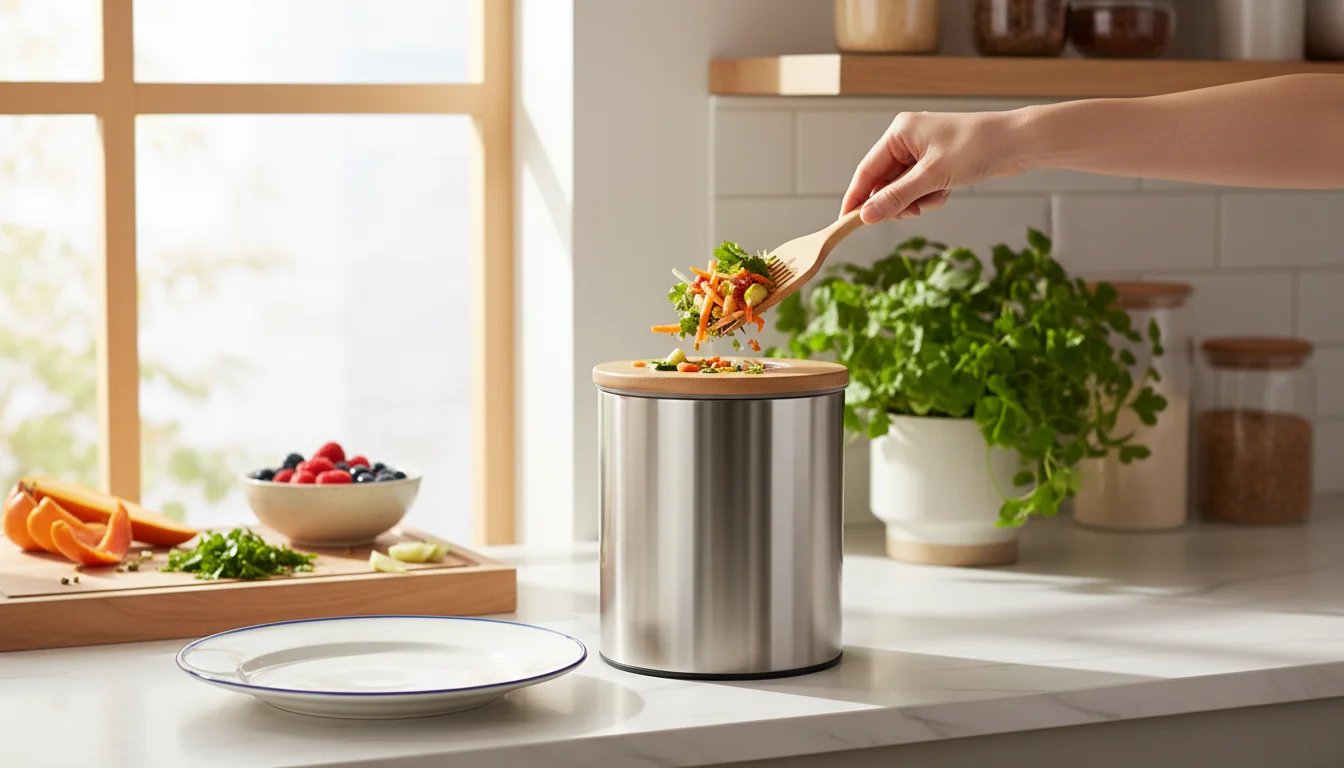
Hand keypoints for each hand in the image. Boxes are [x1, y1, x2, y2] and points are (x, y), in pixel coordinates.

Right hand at [841, 109, 1028, 224]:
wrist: (1017, 143)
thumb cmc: (976, 147)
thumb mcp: (931, 177)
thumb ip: (896, 198)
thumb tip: (866, 216)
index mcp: (899, 132)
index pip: (866, 170)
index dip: (856, 198)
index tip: (845, 221)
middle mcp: (907, 139)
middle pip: (884, 183)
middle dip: (897, 202)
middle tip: (909, 213)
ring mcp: (923, 152)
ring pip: (904, 190)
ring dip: (918, 201)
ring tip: (937, 197)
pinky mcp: (938, 163)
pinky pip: (921, 189)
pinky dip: (931, 197)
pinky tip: (947, 192)